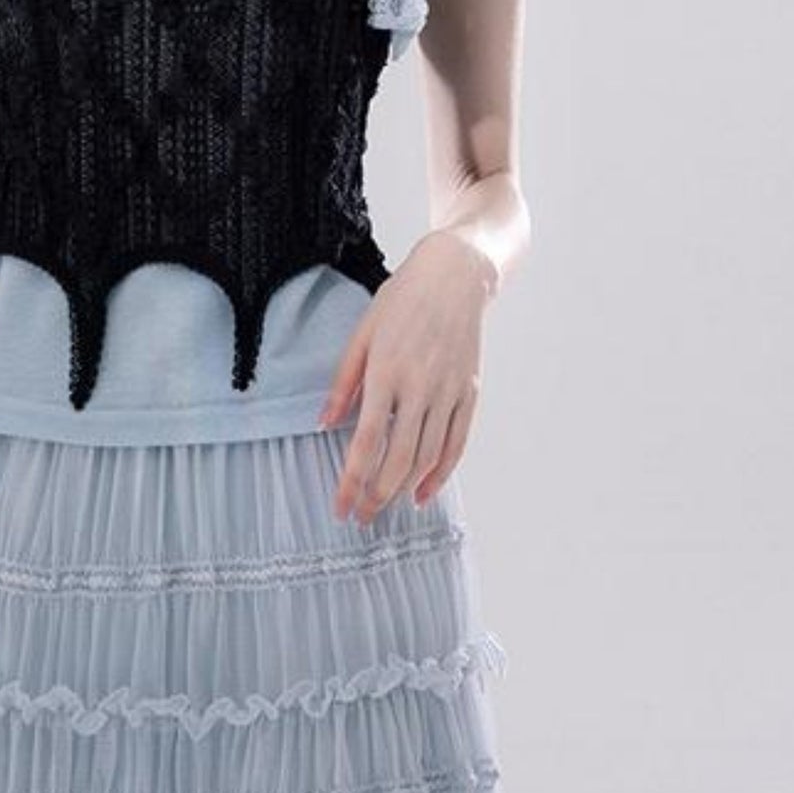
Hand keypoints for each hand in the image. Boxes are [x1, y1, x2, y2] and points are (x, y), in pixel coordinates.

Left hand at [319, 230, 498, 523]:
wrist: (456, 275)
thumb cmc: (403, 299)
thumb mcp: (362, 333)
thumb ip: (343, 382)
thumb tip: (324, 424)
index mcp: (387, 371)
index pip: (366, 442)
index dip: (352, 481)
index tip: (341, 507)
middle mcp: (420, 386)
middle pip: (399, 459)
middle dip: (377, 495)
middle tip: (361, 516)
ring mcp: (449, 391)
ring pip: (428, 456)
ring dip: (405, 488)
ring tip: (385, 505)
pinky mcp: (469, 392)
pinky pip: (457, 442)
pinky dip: (442, 472)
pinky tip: (424, 491)